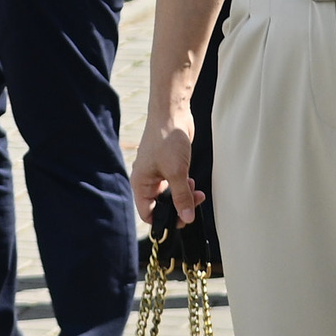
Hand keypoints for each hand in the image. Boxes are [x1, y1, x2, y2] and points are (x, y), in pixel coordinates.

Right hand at [130, 109, 200, 224]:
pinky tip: (193, 183)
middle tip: (192, 207)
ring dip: (184, 197)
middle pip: (161, 206)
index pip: (147, 213)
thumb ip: (181, 197)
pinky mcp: (168, 167)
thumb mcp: (177, 172)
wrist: (172, 113)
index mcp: (140, 183)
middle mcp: (147, 180)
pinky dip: (185, 187)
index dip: (162, 221)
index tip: (180, 222)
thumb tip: (186, 218)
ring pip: (170, 196)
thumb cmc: (167, 139)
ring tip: (194, 191)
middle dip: (177, 208)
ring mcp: (157, 173)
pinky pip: (176, 185)